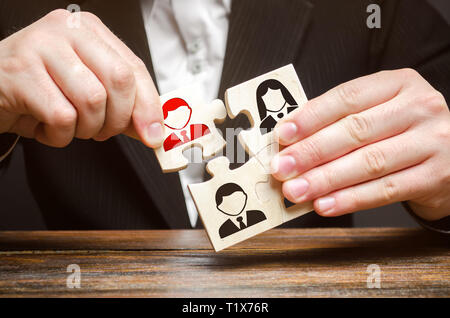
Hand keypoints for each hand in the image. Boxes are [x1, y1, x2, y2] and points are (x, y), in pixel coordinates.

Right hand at [0, 9, 163, 147]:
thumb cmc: (42, 91)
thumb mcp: (88, 93)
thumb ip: (124, 108)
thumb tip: (154, 132)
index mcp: (91, 31)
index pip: (134, 68)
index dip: (148, 106)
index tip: (154, 135)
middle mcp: (68, 31)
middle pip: (119, 80)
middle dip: (118, 119)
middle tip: (102, 131)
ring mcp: (41, 46)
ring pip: (92, 100)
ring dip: (87, 129)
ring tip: (69, 126)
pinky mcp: (20, 72)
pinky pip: (62, 117)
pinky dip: (59, 135)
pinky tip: (45, 127)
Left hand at [271, 69, 449, 220]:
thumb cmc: (401, 130)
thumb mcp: (378, 111)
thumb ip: (340, 119)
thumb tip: (290, 141)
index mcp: (399, 83)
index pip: (347, 97)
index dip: (311, 117)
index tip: (282, 135)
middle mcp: (419, 107)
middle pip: (355, 130)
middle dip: (311, 152)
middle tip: (282, 168)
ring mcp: (432, 142)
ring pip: (369, 162)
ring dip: (325, 179)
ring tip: (296, 190)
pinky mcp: (435, 176)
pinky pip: (385, 190)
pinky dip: (351, 199)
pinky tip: (325, 204)